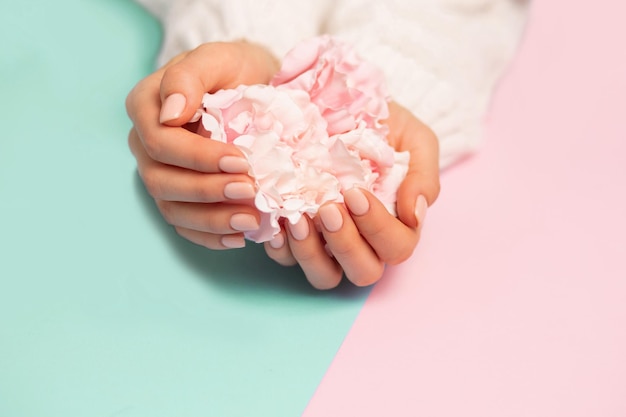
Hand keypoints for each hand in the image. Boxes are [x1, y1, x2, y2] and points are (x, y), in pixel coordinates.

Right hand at [126, 41, 279, 248]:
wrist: (254, 85)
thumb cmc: (235, 70)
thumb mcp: (219, 58)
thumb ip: (190, 76)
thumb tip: (170, 113)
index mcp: (146, 108)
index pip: (160, 142)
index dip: (198, 157)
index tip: (241, 160)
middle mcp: (146, 145)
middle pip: (161, 180)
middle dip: (207, 191)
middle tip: (250, 191)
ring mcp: (161, 173)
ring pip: (171, 208)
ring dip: (211, 220)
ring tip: (250, 220)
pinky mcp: (180, 196)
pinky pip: (185, 225)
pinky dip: (210, 236)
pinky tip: (239, 237)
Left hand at [264, 101, 439, 288]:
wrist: (341, 102)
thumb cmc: (383, 125)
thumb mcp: (414, 140)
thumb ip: (423, 176)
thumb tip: (415, 215)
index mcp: (395, 224)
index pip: (395, 247)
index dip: (378, 228)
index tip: (355, 193)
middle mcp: (362, 241)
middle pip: (363, 271)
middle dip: (346, 244)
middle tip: (329, 209)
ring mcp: (327, 243)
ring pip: (324, 276)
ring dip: (311, 253)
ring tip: (297, 219)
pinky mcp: (295, 236)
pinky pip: (286, 260)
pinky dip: (280, 247)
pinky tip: (276, 223)